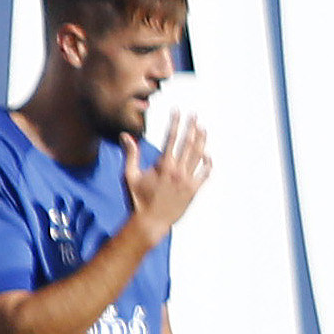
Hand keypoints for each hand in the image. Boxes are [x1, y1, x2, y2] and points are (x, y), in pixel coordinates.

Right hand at [123, 114, 211, 240]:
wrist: (150, 222)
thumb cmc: (137, 199)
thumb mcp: (130, 175)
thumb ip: (131, 154)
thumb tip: (125, 135)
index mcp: (163, 165)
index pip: (172, 138)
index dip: (176, 123)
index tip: (178, 111)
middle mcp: (178, 171)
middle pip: (188, 143)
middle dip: (192, 127)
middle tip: (194, 115)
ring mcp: (188, 180)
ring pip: (198, 156)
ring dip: (201, 141)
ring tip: (202, 128)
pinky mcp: (194, 190)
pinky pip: (205, 174)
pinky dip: (207, 163)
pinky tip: (207, 154)